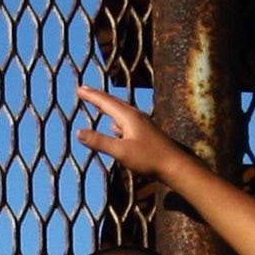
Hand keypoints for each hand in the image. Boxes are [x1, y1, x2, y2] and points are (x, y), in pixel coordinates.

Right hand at [72, 84, 186, 186]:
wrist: (176, 165)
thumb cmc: (150, 159)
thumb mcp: (121, 152)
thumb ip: (100, 142)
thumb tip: (78, 132)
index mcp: (129, 117)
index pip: (106, 102)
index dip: (91, 96)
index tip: (79, 89)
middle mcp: (136, 117)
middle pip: (113, 103)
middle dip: (98, 97)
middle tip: (85, 90)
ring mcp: (142, 124)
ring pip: (120, 112)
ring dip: (107, 107)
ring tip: (98, 104)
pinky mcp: (146, 134)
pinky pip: (126, 122)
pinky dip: (116, 119)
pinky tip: (115, 126)